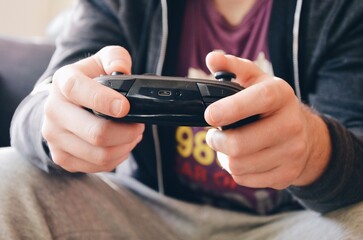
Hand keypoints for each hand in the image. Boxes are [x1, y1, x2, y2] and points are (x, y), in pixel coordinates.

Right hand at [42, 46, 144, 172]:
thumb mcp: (102, 62)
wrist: (65, 105)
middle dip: (127, 132)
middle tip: (139, 126)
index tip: (125, 107)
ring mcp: (55, 138)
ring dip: (125, 146)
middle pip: (96, 133)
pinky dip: (116, 158)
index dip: (104, 101)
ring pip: (100, 154)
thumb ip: (115, 58)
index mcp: (63, 82)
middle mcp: (53, 111)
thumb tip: (121, 70)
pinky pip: (97, 166)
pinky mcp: (61, 157)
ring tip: (132, 135)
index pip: (78, 90)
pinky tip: (120, 146)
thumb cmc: (90, 82)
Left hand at [204, 51, 330, 188]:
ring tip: (227, 146)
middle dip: (216, 141)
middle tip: (214, 135)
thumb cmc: (272, 107)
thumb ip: (233, 67)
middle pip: (239, 144)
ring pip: (238, 166)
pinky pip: (244, 179)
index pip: (258, 101)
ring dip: (223, 157)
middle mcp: (291, 125)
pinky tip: (242, 158)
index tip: (209, 115)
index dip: (230, 109)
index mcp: (281, 95)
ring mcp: (291, 153)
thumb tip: (212, 58)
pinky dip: (236, 170)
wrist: (306, 136)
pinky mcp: (286, 175)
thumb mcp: (256, 81)